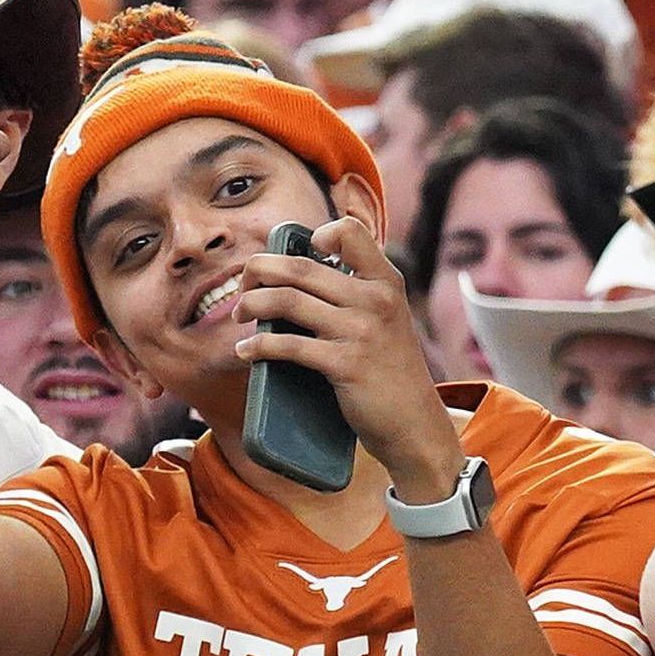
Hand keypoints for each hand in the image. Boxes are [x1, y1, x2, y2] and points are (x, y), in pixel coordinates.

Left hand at [229, 215, 459, 489]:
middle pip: (300, 266)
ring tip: (240, 315)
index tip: (295, 257)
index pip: (349, 232)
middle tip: (244, 284)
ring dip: (251, 304)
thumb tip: (296, 277)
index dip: (316, 235)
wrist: (414, 423)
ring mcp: (361, 330)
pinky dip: (257, 345)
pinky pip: (287, 345)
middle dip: (259, 270)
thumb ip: (357, 294)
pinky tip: (246, 351)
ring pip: (286, 300)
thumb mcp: (387, 320)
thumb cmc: (391, 371)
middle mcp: (375, 299)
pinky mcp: (345, 363)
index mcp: (386, 282)